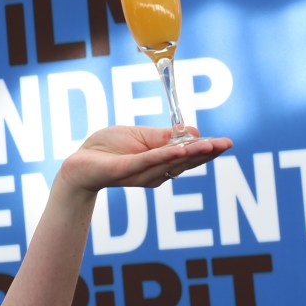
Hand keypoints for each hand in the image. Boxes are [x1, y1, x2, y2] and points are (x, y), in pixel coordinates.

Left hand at [58, 125, 233, 193]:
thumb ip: (165, 137)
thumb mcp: (140, 136)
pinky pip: (146, 162)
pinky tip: (178, 150)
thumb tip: (193, 132)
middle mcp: (154, 173)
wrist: (79, 161)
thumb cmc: (107, 148)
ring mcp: (140, 173)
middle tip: (226, 144)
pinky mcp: (125, 170)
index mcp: (159, 163)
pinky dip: (163, 156)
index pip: (189, 156)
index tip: (227, 143)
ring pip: (170, 162)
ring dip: (190, 153)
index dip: (208, 150)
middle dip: (207, 152)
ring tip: (210, 144)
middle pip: (185, 162)